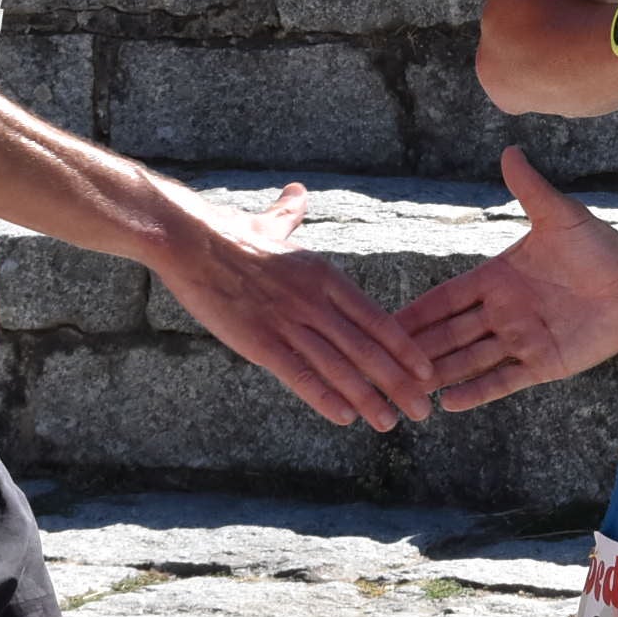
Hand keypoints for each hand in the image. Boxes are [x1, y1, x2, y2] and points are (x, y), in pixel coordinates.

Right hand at [150, 182, 436, 429]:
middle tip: (423, 410)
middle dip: (398, 382)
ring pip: (339, 366)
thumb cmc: (228, 233)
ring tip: (390, 423)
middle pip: (367, 348)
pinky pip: (299, 374)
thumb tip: (297, 193)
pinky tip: (345, 417)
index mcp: (324, 276)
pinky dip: (325, 397)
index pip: (377, 318)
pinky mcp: (260, 341)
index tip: (427, 370)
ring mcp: (288, 322)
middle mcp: (314, 301)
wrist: (190, 240)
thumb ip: (290, 215)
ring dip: (368, 398)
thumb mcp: (272, 223)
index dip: (404, 348)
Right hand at [398, 147, 617, 412]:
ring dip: (439, 373)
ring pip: (469, 360)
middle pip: (450, 333)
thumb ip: (531, 190)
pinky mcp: (542, 364)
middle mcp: (502, 312)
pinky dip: (476, 392)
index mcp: (497, 278)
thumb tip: (510, 150)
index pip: (447, 298)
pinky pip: (503, 380)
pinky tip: (448, 403)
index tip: (384, 322)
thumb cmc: (599, 247)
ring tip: (406, 389)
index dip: (418, 311)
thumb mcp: (560, 217)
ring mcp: (520, 340)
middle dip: (418, 349)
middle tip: (379, 364)